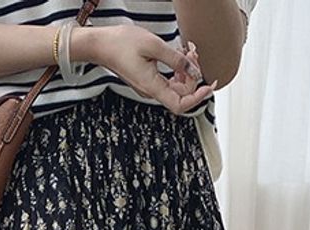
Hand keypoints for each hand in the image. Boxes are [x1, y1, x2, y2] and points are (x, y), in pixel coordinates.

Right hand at [76, 25, 216, 114]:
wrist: (101, 45)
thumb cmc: (121, 44)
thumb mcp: (154, 46)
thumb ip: (176, 60)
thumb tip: (194, 71)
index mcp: (152, 87)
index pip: (180, 105)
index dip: (198, 98)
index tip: (209, 86)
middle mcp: (151, 91)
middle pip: (181, 94)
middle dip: (193, 76)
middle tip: (194, 54)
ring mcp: (149, 86)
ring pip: (176, 87)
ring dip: (186, 71)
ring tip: (188, 52)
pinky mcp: (148, 80)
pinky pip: (168, 81)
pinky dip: (177, 70)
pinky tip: (179, 56)